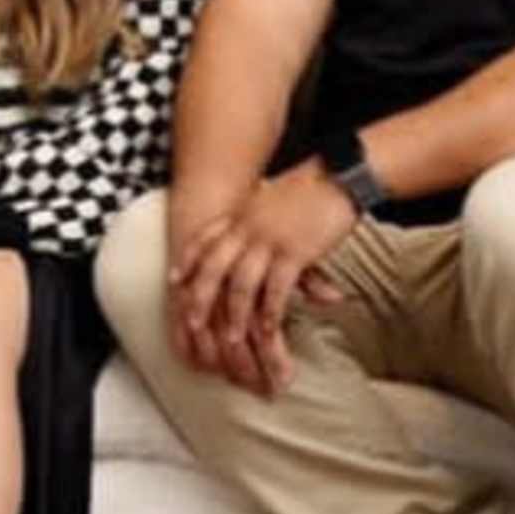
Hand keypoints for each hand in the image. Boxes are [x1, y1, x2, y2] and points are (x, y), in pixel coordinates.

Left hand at [169, 160, 363, 393]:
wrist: (341, 174)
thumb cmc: (313, 188)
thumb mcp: (273, 200)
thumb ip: (257, 218)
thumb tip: (251, 233)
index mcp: (243, 214)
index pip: (206, 238)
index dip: (188, 260)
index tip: (174, 279)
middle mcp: (249, 226)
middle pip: (214, 265)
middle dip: (200, 296)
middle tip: (191, 321)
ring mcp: (270, 240)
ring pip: (241, 283)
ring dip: (234, 315)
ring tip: (231, 339)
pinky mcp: (295, 252)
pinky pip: (276, 289)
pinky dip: (270, 313)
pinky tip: (269, 330)